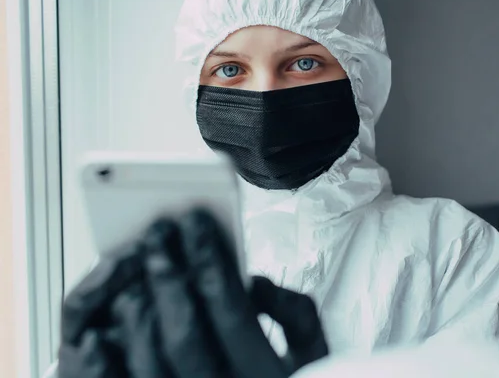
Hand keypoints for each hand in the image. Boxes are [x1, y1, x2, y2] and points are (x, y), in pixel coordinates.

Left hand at [57, 209, 327, 377]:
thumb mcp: (314, 352)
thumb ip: (295, 314)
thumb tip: (256, 282)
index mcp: (267, 376)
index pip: (232, 310)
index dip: (209, 261)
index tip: (194, 223)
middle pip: (185, 334)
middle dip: (167, 276)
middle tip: (156, 236)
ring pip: (150, 364)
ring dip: (136, 313)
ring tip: (131, 273)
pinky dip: (105, 364)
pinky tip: (98, 335)